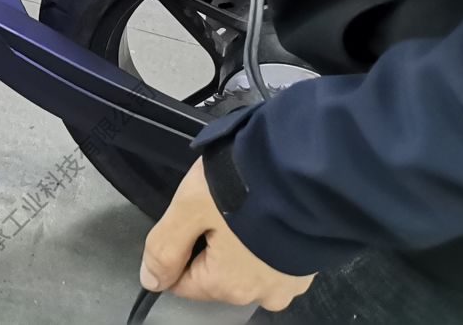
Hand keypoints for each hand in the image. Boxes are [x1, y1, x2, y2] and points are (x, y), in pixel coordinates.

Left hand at [141, 158, 314, 311]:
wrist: (312, 169)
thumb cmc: (247, 185)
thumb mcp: (189, 208)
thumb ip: (164, 248)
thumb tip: (151, 281)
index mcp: (229, 286)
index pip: (182, 283)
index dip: (179, 247)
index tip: (193, 217)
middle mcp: (262, 294)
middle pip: (216, 274)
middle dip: (212, 243)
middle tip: (221, 205)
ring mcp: (291, 281)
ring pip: (247, 266)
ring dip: (243, 241)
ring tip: (248, 206)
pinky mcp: (311, 264)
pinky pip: (276, 258)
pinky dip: (269, 239)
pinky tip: (269, 213)